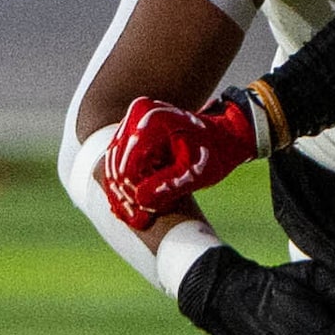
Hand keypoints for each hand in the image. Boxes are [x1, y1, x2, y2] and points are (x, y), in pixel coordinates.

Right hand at [97, 91, 263, 229]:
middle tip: (137, 220)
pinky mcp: (130, 133)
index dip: (133, 193)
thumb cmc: (213, 153)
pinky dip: (124, 185)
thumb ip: (171, 185)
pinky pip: (117, 162)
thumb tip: (140, 200)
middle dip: (125, 195)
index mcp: (153, 119)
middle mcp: (137, 114)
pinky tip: (130, 207)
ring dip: (121, 193)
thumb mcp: (198, 172)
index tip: (142, 216)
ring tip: (134, 218)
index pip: (129, 163)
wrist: (222, 137)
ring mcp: (131, 122)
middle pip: (117, 164)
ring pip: (112, 164)